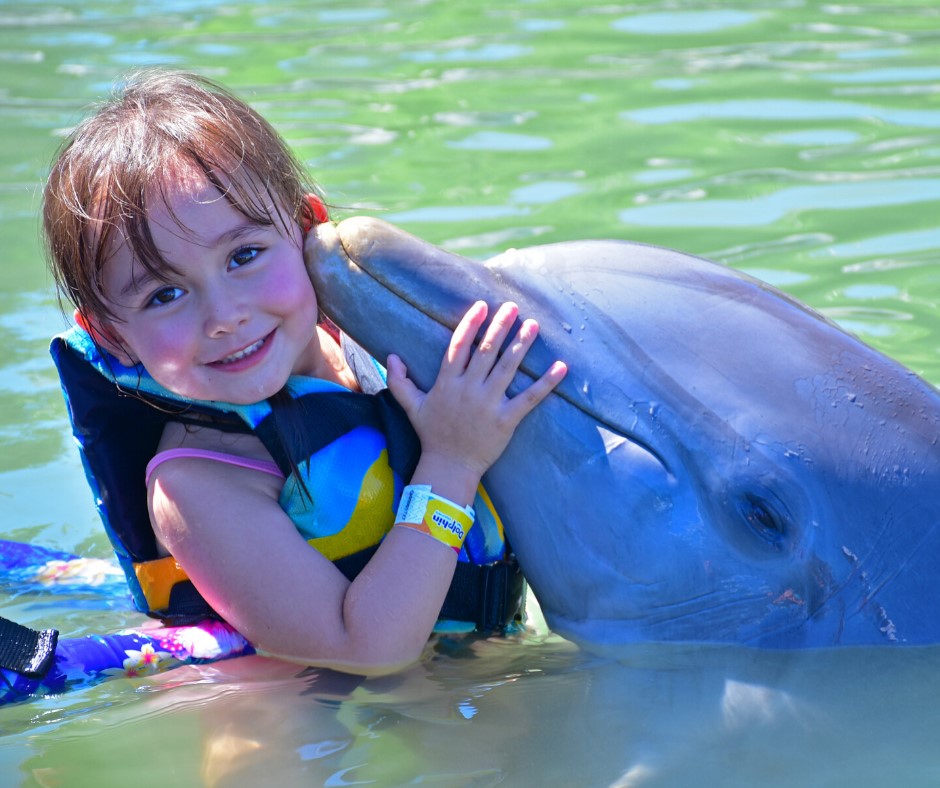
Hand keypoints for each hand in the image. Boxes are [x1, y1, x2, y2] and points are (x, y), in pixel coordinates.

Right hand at [386, 301, 566, 483]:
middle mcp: (468, 389)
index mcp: (447, 383)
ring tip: (533, 325)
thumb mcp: (411, 406)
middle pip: (486, 351)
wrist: (448, 467)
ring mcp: (488, 404)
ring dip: (521, 344)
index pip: (459, 346)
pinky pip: (530, 398)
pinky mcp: (506, 420)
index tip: (482, 306)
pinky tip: (561, 367)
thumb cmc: (431, 435)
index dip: (470, 324)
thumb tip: (391, 356)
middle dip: (500, 326)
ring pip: (507, 368)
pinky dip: (546, 382)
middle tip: (513, 307)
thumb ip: (399, 380)